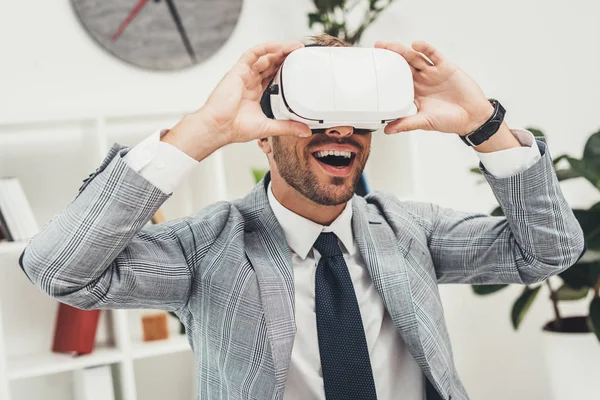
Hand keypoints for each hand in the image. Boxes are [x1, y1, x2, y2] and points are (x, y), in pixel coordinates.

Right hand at [195, 41, 311, 143]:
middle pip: (270, 64)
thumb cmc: (235, 128)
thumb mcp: (269, 127)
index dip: (286, 69)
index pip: (273, 76)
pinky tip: (279, 46)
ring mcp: (244, 75)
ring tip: (295, 47)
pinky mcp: (238, 70)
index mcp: (256, 93)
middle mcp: (250, 82)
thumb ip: (287, 127)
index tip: (300, 66)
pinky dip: (266, 48)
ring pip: (264, 57)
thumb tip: (306, 132)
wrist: (219, 127)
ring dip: (279, 50)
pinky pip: (253, 53)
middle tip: (301, 53)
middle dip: (285, 57)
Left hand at [374, 40, 494, 136]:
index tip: (374, 66)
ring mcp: (433, 73)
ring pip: (416, 58)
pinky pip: (434, 55)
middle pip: (404, 64)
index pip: (397, 79)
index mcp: (415, 92)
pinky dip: (426, 49)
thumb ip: (406, 124)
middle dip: (391, 55)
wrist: (473, 117)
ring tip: (392, 45)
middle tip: (378, 47)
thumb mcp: (424, 122)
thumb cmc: (449, 121)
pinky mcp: (446, 67)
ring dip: (404, 50)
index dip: (387, 72)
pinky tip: (416, 45)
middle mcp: (423, 80)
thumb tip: (387, 131)